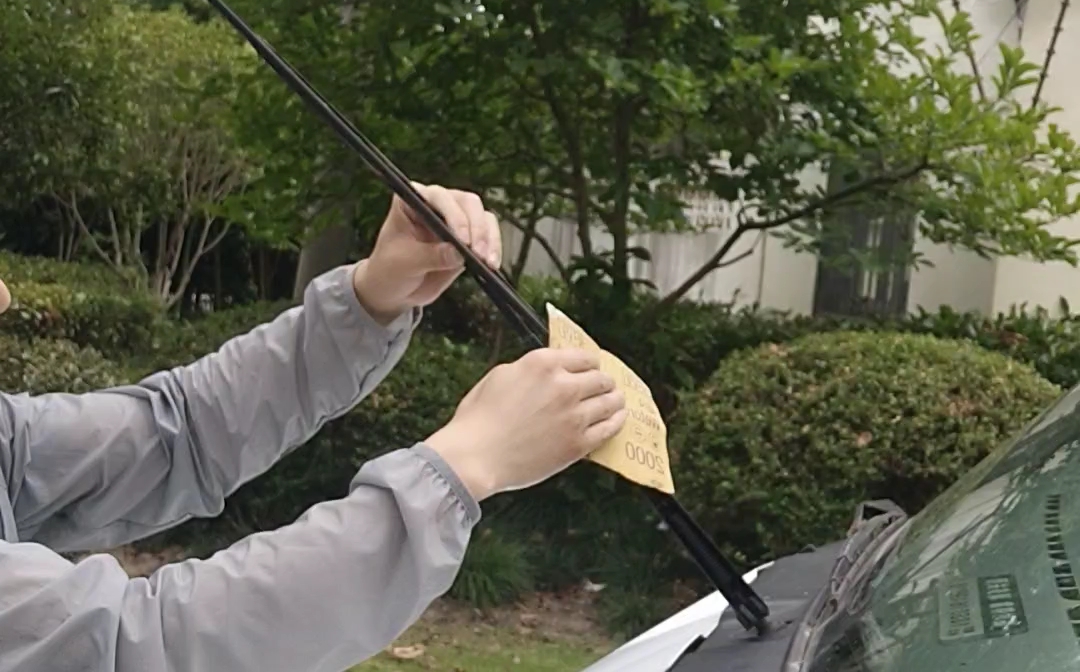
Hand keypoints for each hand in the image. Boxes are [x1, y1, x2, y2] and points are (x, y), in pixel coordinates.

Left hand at [353, 183, 501, 323]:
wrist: (395, 289)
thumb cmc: (390, 270)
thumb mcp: (405, 263)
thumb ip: (431, 256)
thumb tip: (459, 254)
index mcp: (412, 200)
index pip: (438, 197)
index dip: (454, 215)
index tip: (461, 240)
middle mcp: (436, 204)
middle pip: (467, 202)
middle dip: (476, 227)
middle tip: (477, 253)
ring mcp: (455, 219)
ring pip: (482, 216)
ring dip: (488, 238)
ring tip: (487, 261)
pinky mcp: (469, 237)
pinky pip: (489, 235)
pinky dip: (494, 248)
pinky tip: (492, 264)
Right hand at [425, 348, 627, 500]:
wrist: (475, 457)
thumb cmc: (479, 418)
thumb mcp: (500, 376)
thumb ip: (529, 369)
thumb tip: (548, 371)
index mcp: (543, 364)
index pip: (583, 356)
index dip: (590, 363)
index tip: (592, 368)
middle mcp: (564, 385)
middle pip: (600, 378)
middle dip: (604, 381)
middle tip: (606, 386)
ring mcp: (574, 415)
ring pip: (610, 402)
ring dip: (615, 400)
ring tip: (618, 401)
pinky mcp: (578, 443)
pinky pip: (608, 429)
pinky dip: (616, 422)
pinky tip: (619, 420)